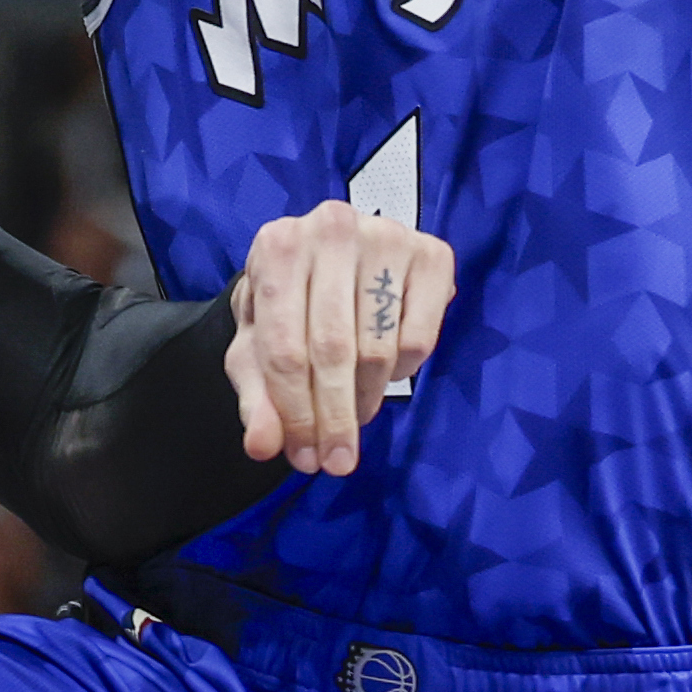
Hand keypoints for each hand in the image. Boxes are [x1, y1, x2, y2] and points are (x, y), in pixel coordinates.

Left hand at [224, 200, 455, 477]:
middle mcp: (331, 228)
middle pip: (333, 349)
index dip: (294, 413)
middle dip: (334, 418)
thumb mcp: (259, 346)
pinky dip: (403, 370)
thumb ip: (258, 396)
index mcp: (277, 246)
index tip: (306, 460)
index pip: (284, 347)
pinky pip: (421, 338)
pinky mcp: (433, 254)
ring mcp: (386, 235)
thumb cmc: (289, 304)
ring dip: (366, 399)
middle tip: (337, 463)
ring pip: (378, 347)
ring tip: (356, 415)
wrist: (332, 256)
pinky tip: (386, 367)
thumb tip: (262, 446)